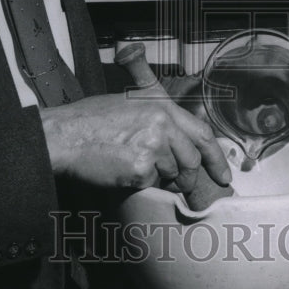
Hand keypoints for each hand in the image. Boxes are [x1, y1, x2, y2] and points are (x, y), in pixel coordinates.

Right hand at [40, 91, 231, 192]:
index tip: (223, 175)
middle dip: (185, 178)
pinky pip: (151, 185)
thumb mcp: (128, 103)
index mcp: (161, 106)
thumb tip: (177, 138)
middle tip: (172, 183)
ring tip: (133, 167)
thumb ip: (156, 116)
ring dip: (159, 179)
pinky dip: (140, 185)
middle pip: (191, 161)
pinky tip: (122, 172)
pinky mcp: (141, 169)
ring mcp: (153, 146)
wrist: (64, 135)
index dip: (216, 157)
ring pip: (172, 176)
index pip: (202, 133)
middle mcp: (161, 124)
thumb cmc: (90, 120)